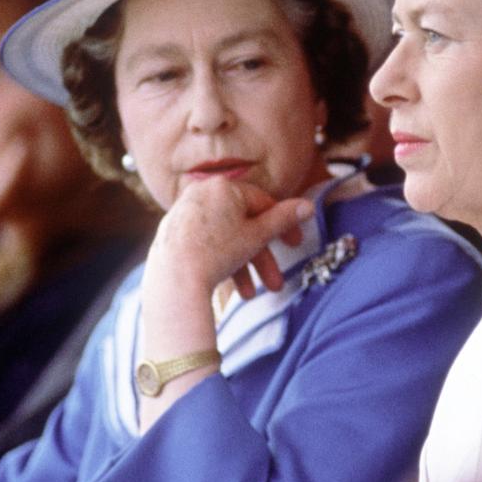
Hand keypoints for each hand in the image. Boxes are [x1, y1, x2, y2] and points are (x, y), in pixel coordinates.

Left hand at [145, 177, 312, 300]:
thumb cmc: (217, 252)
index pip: (261, 202)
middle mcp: (201, 193)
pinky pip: (204, 243)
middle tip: (274, 281)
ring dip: (242, 266)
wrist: (173, 278)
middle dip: (260, 256)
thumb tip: (308, 206)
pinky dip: (219, 261)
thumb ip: (284, 219)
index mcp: (224, 186)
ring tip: (248, 294)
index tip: (295, 244)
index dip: (282, 225)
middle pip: (242, 224)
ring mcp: (184, 212)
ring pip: (224, 237)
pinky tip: (226, 285)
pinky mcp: (172, 232)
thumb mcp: (257, 235)